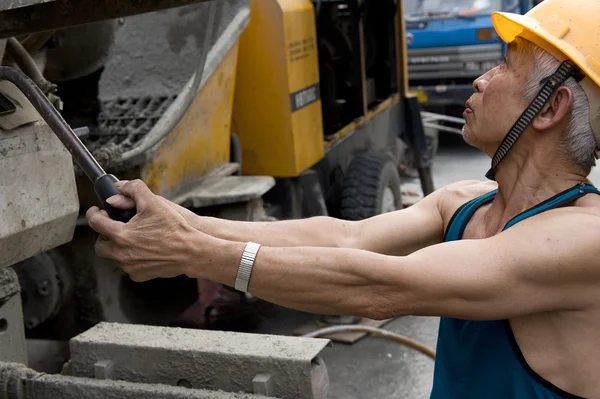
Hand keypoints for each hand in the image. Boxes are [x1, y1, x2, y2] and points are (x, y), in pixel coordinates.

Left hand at [86, 179, 209, 281]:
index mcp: (121, 235)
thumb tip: (118, 189)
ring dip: (118, 246)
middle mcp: (122, 254)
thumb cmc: (174, 227)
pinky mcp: (139, 275)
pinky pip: (128, 266)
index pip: (96, 223)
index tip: (98, 211)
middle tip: (114, 226)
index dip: (94, 213)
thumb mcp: (154, 201)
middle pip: (100, 245)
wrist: (191, 251)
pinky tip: (144, 248)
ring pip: (114, 256)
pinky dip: (131, 257)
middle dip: (104, 234)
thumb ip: (133, 190)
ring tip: (133, 236)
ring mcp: (130, 267)